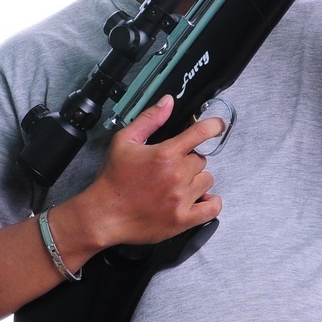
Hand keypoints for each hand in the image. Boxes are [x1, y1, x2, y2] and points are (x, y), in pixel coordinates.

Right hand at [83, 95, 223, 246]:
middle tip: (171, 168)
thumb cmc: (112, 180)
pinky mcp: (182, 219)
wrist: (103, 215)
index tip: (218, 126)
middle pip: (201, 159)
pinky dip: (210, 202)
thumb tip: (167, 102)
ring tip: (178, 185)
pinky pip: (212, 207)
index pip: (200, 133)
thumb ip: (149, 119)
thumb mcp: (124, 141)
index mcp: (165, 154)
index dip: (213, 126)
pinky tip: (200, 199)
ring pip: (206, 180)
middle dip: (189, 161)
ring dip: (196, 180)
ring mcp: (181, 199)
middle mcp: (176, 175)